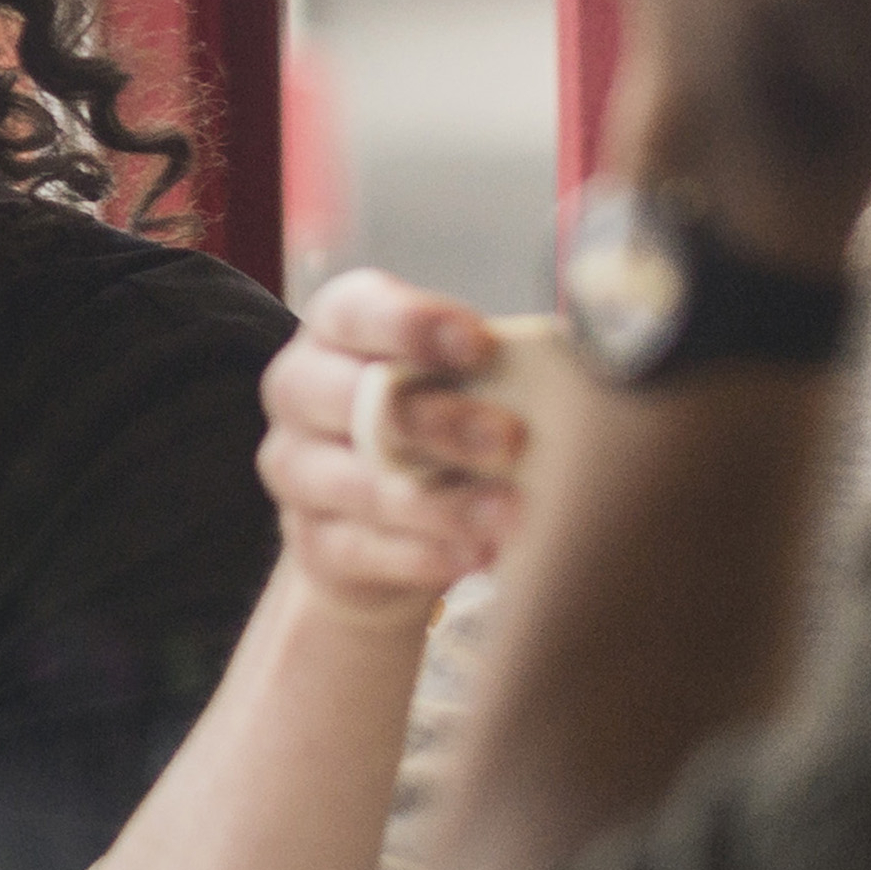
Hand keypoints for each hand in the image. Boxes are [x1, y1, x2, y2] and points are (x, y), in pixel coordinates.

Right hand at [256, 270, 521, 623]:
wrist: (379, 521)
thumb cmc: (435, 425)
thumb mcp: (453, 380)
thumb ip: (490, 367)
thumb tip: (574, 367)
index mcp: (336, 330)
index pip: (356, 313)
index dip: (413, 326)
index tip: (480, 344)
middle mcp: (301, 393)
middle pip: (360, 402)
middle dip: (442, 422)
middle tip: (514, 440)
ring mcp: (297, 471)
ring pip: (365, 486)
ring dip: (444, 503)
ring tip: (513, 515)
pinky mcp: (311, 542)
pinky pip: (364, 552)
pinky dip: (427, 556)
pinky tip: (478, 555)